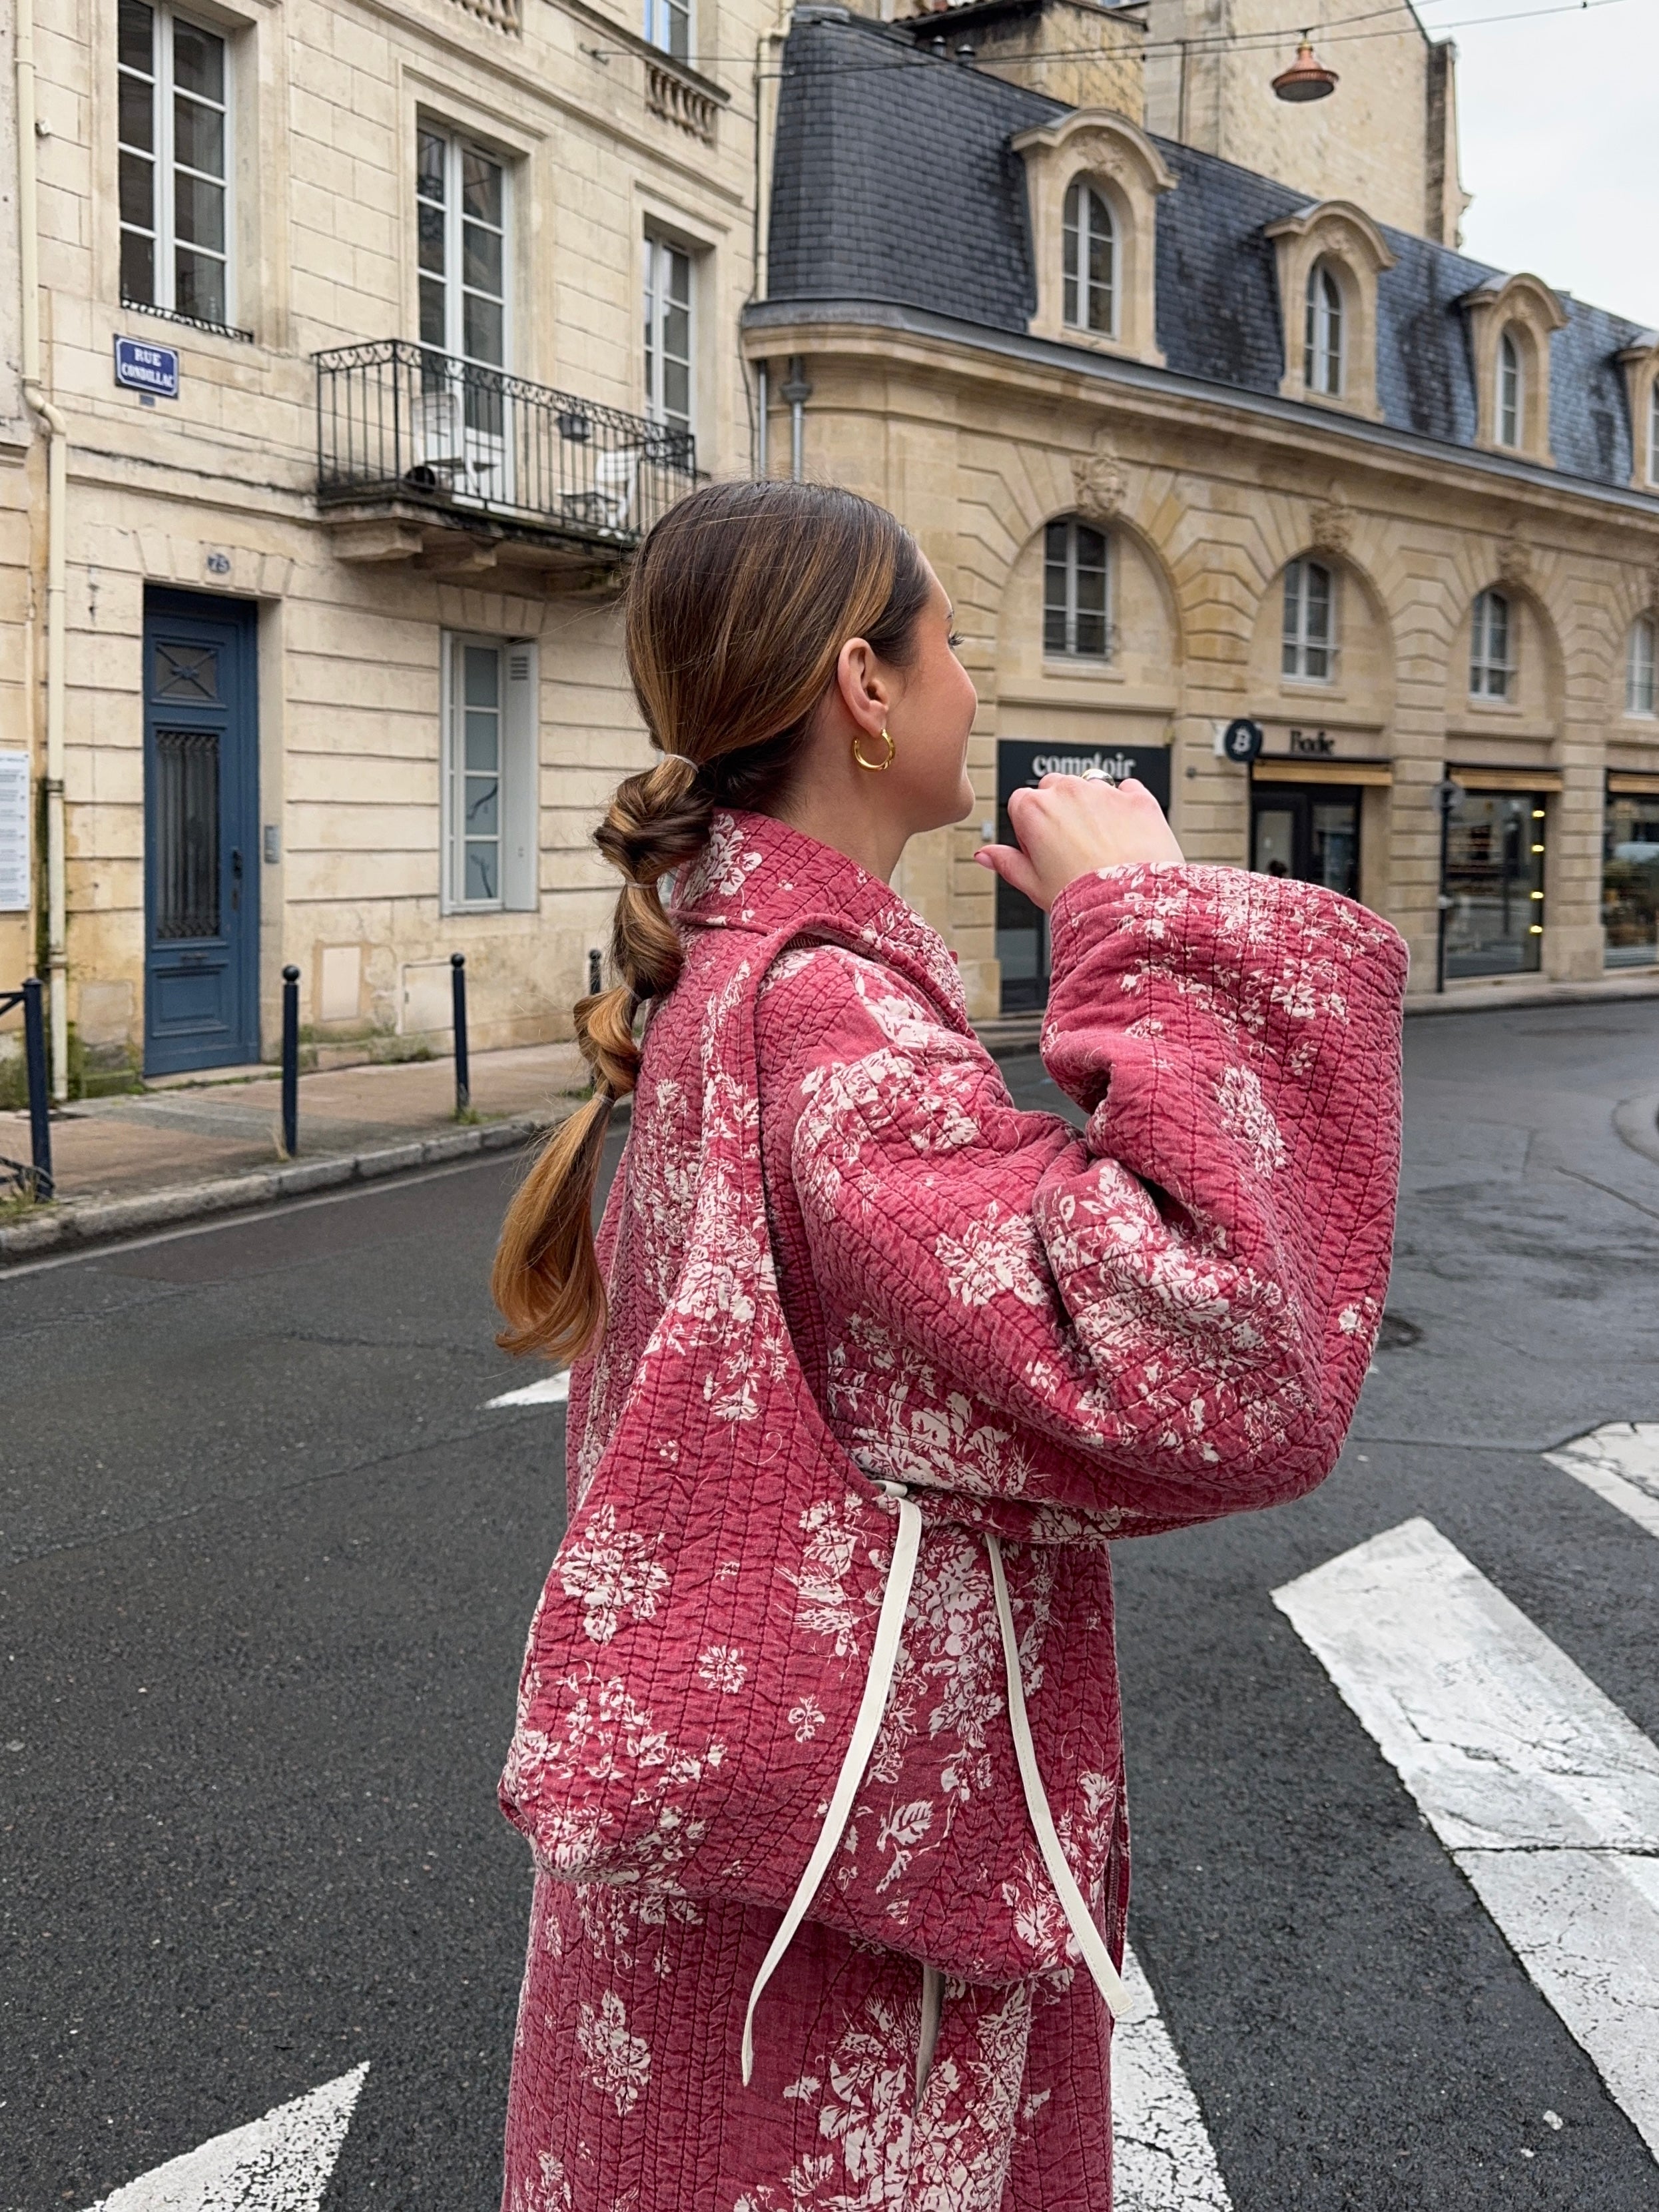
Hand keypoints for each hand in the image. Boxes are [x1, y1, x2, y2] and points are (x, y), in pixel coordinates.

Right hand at [974, 776, 1184, 911]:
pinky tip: (1125, 832)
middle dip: (1060, 809)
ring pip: (1090, 786)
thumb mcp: (1032, 885)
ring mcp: (1105, 792)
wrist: (1130, 908)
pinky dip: (1125, 805)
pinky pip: (1127, 789)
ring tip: (1100, 844)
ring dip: (1092, 806)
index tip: (1041, 848)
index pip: (1020, 801)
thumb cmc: (1080, 899)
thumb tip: (985, 854)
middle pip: (1055, 787)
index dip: (1029, 827)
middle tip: (1071, 846)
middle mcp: (1068, 791)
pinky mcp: (1137, 798)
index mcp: (1034, 808)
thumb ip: (1006, 862)